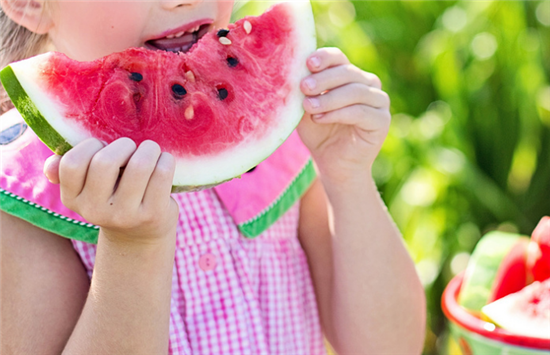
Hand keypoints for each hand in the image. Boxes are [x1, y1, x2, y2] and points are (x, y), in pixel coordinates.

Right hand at [44, 138, 178, 244]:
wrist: (140, 235)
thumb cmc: (113, 197)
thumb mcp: (88, 189)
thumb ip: (68, 172)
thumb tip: (51, 165)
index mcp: (73, 199)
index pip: (72, 164)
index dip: (90, 146)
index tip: (103, 148)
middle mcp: (95, 211)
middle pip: (105, 162)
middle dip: (123, 145)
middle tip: (132, 149)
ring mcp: (125, 215)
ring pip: (139, 165)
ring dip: (149, 149)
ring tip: (151, 151)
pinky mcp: (153, 215)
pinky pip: (162, 174)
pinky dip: (166, 160)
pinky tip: (164, 162)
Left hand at [298, 48, 390, 185]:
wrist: (332, 164)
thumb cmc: (318, 133)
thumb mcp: (306, 109)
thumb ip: (303, 91)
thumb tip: (293, 72)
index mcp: (349, 75)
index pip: (338, 58)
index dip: (324, 58)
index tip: (308, 63)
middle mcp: (367, 84)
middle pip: (347, 72)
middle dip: (323, 79)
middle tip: (303, 87)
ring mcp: (378, 101)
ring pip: (355, 91)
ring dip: (329, 98)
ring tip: (308, 107)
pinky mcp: (382, 120)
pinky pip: (361, 111)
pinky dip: (338, 113)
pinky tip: (320, 118)